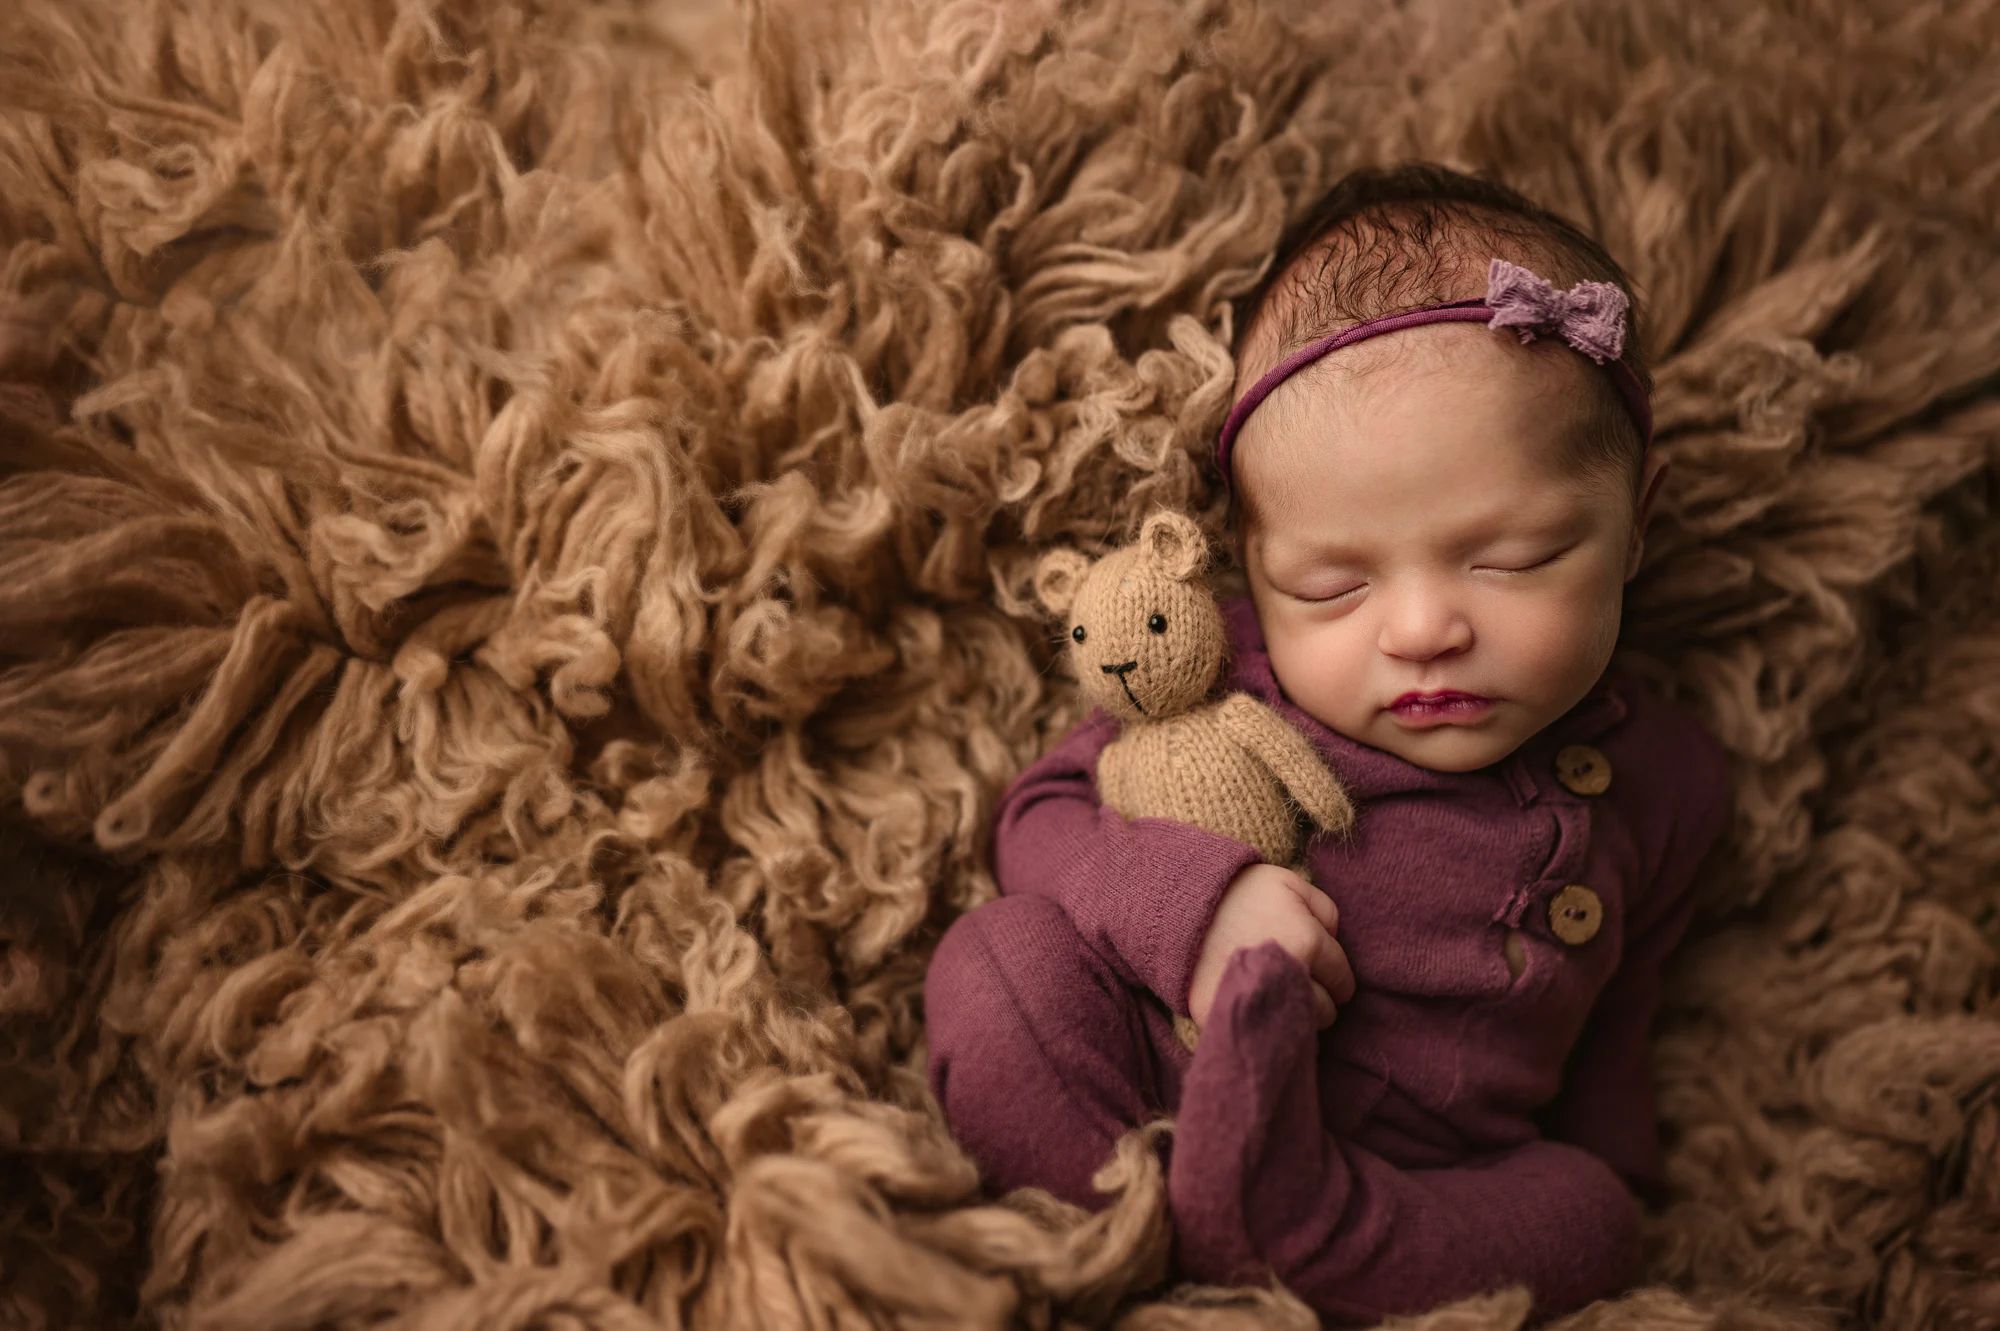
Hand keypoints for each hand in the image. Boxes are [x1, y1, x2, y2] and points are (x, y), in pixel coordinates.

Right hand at [1186, 862, 1353, 1029]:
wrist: (1180, 902)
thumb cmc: (1238, 890)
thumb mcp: (1288, 882)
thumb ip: (1325, 909)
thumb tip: (1335, 940)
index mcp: (1309, 943)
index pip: (1342, 980)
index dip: (1336, 978)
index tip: (1326, 976)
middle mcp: (1288, 976)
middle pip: (1324, 1011)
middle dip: (1317, 999)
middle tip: (1298, 985)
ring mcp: (1255, 998)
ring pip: (1295, 1028)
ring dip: (1292, 1015)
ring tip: (1276, 995)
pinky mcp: (1222, 1016)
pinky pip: (1258, 1033)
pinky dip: (1260, 1023)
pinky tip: (1253, 1002)